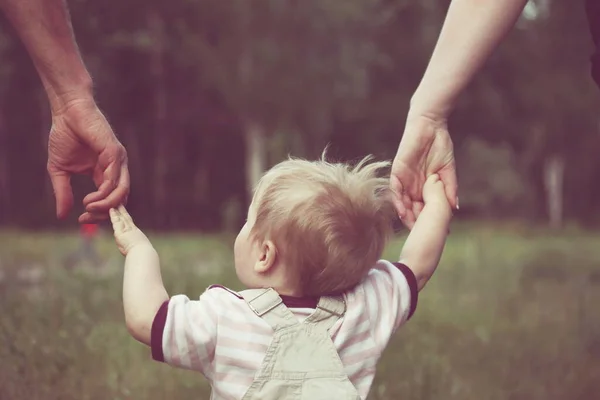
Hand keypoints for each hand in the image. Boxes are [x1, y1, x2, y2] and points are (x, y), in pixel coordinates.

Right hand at [47, 98, 129, 222]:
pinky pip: (114, 178)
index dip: (99, 212)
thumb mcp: (60, 170)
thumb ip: (63, 192)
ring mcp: (118, 161)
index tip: (82, 220)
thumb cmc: (65, 136)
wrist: (67, 112)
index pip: (110, 199)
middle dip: (104, 212)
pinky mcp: (115, 152)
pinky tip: (91, 197)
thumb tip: (62, 215)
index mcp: (105, 173)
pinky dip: (105, 192)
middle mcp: (116, 168)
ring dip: (106, 205)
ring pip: (122, 191)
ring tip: (89, 208)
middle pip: (120, 199)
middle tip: (87, 217)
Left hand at [110, 205, 150, 255]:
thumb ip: (135, 249)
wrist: (142, 253)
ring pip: (121, 218)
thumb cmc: (142, 255)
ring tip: (114, 204)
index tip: (125, 214)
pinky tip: (111, 210)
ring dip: (118, 211)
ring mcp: (127, 230)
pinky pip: (116, 221)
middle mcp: (132, 230)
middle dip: (123, 212)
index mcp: (137, 235)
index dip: (127, 219)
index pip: (130, 225)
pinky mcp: (120, 232)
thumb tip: (133, 251)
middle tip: (120, 204)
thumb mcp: (140, 251)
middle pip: (126, 219)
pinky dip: (114, 216)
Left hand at [390, 115, 457, 228]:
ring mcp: (404, 180)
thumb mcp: (448, 171)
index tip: (437, 235)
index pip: (425, 208)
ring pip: (402, 202)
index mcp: (424, 187)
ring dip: (406, 216)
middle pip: (412, 209)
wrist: (430, 126)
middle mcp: (412, 186)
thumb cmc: (440, 146)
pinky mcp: (397, 171)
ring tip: (411, 229)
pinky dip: (398, 200)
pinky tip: (402, 211)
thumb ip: (449, 189)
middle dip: (417, 223)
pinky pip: (394, 189)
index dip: (429, 221)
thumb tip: (454, 208)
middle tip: (422, 238)